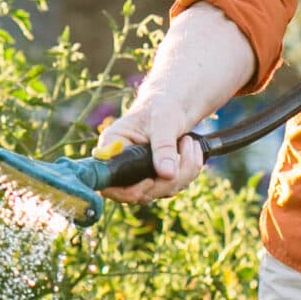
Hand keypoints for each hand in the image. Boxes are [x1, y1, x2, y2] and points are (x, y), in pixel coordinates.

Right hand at [92, 99, 206, 203]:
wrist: (174, 106)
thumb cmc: (162, 107)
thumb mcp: (163, 121)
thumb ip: (164, 146)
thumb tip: (167, 174)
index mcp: (112, 148)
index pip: (108, 183)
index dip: (127, 190)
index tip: (150, 179)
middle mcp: (121, 165)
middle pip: (139, 193)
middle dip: (169, 177)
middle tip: (185, 146)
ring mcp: (138, 175)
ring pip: (161, 191)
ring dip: (184, 171)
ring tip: (190, 142)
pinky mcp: (155, 179)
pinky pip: (173, 186)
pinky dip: (189, 170)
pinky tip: (192, 149)